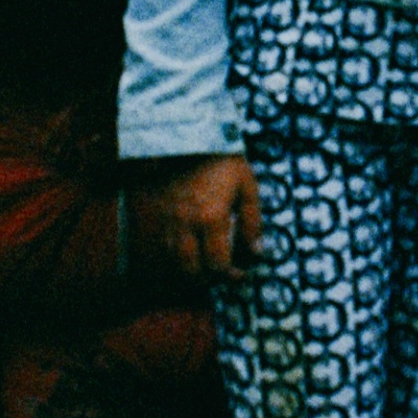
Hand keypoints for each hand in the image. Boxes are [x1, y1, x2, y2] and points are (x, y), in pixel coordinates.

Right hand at [134, 153, 260, 281]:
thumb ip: (253, 222)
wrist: (191, 137)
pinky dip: (177, 256)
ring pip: (174, 261)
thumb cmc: (224, 161)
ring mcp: (170, 220)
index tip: (241, 274)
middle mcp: (187, 224)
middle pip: (191, 270)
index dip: (230, 276)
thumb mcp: (247, 187)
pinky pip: (165, 245)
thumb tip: (257, 252)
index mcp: (211, 218)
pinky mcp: (160, 213)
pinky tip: (191, 252)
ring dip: (191, 271)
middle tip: (223, 275)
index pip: (217, 265)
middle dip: (208, 280)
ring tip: (207, 268)